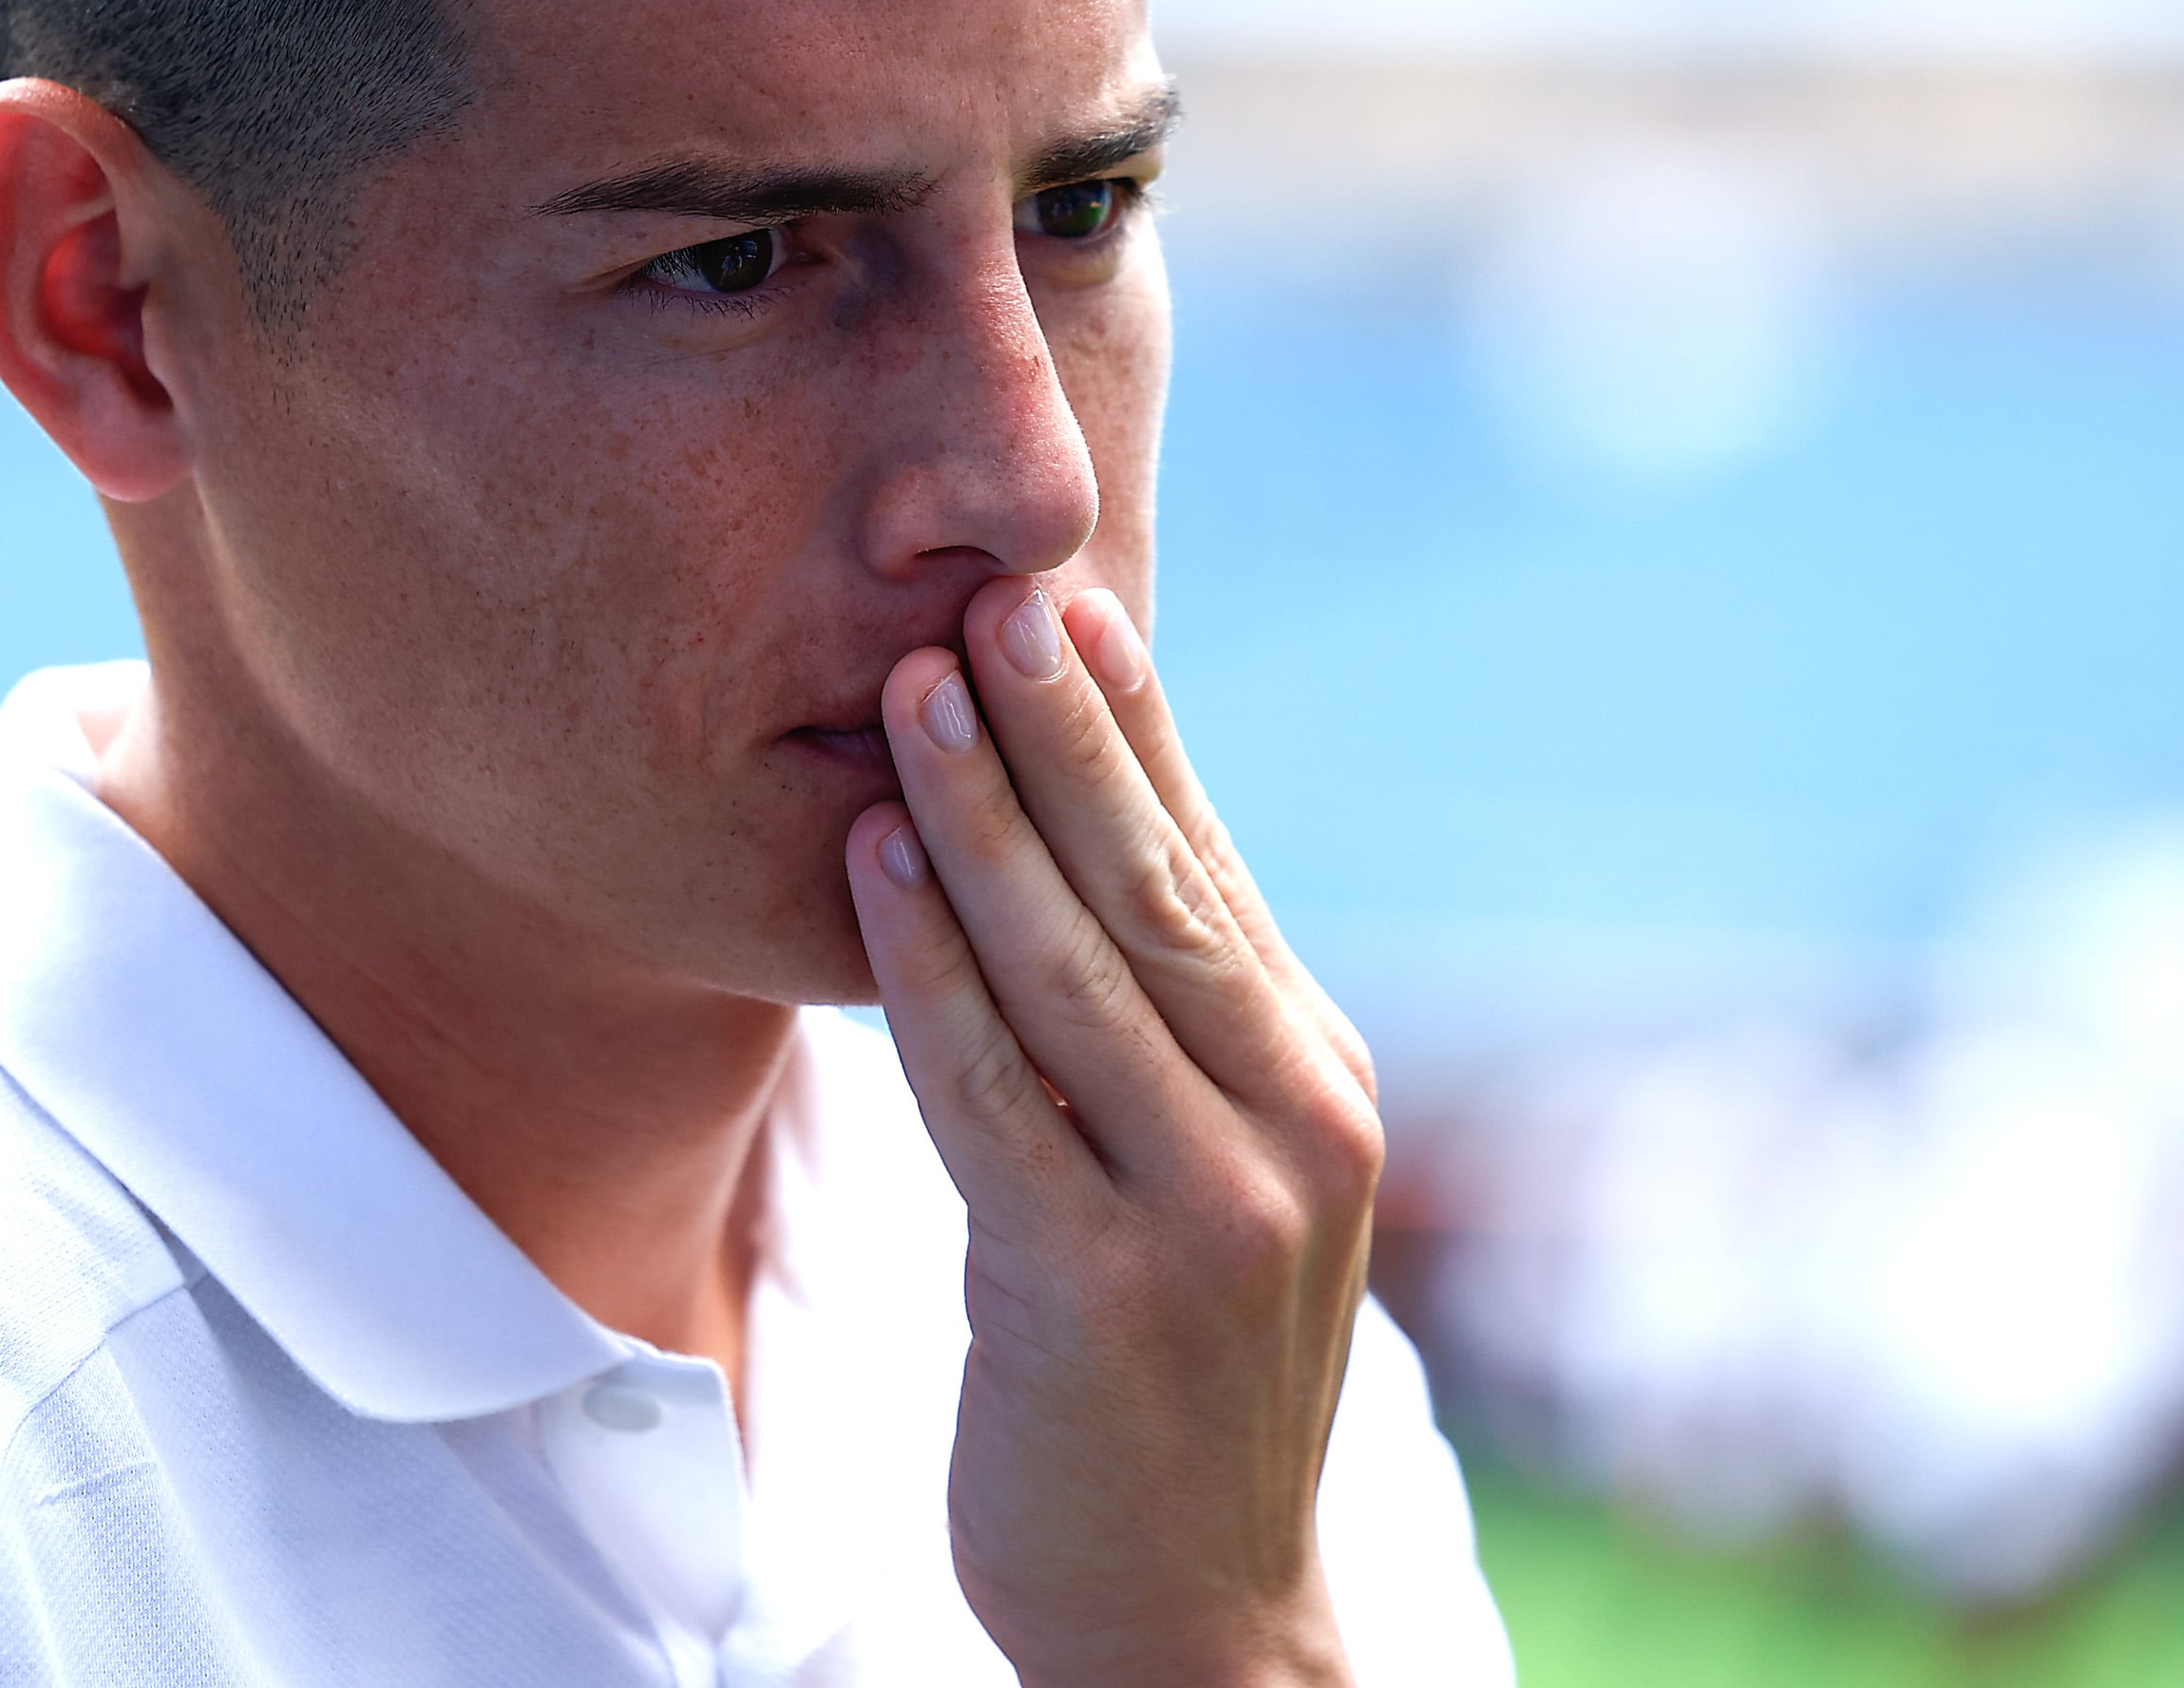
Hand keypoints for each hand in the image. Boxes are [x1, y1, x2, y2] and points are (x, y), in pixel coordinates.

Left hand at [843, 577, 1380, 1687]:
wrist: (1192, 1612)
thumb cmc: (1158, 1366)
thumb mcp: (1196, 1173)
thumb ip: (1154, 1027)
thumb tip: (1067, 830)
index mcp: (1315, 1081)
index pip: (1210, 866)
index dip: (1137, 729)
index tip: (1064, 599)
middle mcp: (1294, 1129)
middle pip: (1158, 889)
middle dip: (1065, 736)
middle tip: (985, 597)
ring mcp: (1210, 1214)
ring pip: (1077, 972)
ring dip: (984, 818)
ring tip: (910, 691)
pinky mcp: (1102, 1291)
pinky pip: (995, 1091)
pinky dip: (928, 965)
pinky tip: (868, 866)